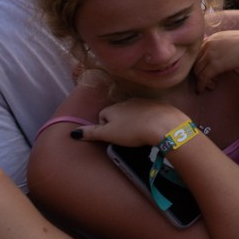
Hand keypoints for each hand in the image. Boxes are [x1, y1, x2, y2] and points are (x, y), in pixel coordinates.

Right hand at [74, 97, 188, 147]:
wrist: (165, 125)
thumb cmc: (134, 130)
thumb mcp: (108, 134)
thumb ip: (91, 132)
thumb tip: (73, 133)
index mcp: (114, 107)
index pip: (103, 116)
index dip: (106, 128)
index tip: (114, 137)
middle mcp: (128, 101)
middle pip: (119, 113)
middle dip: (120, 124)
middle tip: (126, 137)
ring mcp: (145, 102)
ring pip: (134, 113)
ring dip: (134, 122)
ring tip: (139, 134)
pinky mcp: (159, 106)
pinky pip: (149, 113)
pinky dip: (149, 120)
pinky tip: (152, 129)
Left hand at [193, 29, 238, 92]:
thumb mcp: (234, 41)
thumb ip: (226, 46)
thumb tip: (225, 55)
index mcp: (214, 38)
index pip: (199, 52)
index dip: (201, 63)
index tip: (207, 71)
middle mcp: (209, 44)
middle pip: (196, 61)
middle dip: (199, 72)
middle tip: (207, 80)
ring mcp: (210, 54)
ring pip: (197, 70)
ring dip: (201, 80)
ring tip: (210, 85)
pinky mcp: (214, 65)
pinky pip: (202, 77)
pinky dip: (201, 85)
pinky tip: (203, 90)